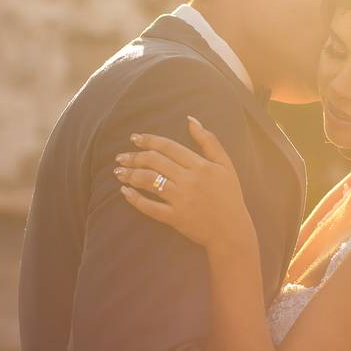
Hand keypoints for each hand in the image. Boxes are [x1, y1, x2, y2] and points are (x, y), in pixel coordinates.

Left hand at [114, 116, 253, 251]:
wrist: (232, 230)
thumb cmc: (229, 195)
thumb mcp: (225, 165)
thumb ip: (209, 141)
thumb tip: (191, 120)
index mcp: (200, 165)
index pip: (169, 147)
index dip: (149, 140)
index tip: (134, 138)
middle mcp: (189, 180)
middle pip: (155, 162)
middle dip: (134, 157)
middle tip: (121, 157)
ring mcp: (181, 200)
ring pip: (149, 181)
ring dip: (130, 175)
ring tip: (119, 172)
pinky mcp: (174, 218)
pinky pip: (149, 207)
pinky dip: (135, 199)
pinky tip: (125, 192)